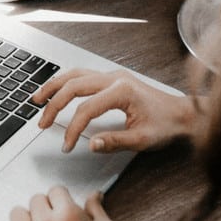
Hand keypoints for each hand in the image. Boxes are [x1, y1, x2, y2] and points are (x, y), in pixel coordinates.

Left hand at [3, 186, 134, 220]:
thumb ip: (96, 208)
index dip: (61, 198)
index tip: (62, 206)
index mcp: (68, 215)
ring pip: (17, 214)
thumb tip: (94, 195)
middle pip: (35, 200)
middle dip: (46, 207)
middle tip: (53, 220)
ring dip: (28, 219)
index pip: (55, 190)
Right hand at [32, 68, 200, 152]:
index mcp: (122, 91)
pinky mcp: (112, 78)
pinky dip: (65, 82)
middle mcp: (115, 78)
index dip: (72, 129)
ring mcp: (113, 75)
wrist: (184, 113)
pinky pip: (82, 75)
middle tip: (42, 123)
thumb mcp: (142, 140)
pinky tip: (56, 90)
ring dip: (54, 86)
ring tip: (37, 99)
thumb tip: (91, 144)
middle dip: (54, 105)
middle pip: (73, 86)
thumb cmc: (167, 125)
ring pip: (75, 74)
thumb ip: (115, 142)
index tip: (67, 145)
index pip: (86, 109)